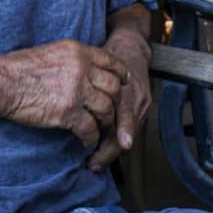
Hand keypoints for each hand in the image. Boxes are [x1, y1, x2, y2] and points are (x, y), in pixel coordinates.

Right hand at [0, 40, 128, 147]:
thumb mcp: (51, 53)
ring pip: (106, 109)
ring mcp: (77, 90)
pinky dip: (90, 137)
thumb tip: (84, 68)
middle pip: (113, 87)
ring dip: (105, 123)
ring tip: (100, 129)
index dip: (120, 73)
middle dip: (115, 102)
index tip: (124, 82)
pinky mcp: (68, 112)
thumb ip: (72, 60)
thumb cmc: (19, 69)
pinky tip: (86, 141)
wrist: (2, 83)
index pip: (110, 61)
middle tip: (111, 113)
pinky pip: (90, 128)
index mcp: (78, 51)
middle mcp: (82, 68)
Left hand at [86, 27, 151, 171]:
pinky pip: (127, 129)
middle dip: (107, 154)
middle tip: (91, 166)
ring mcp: (142, 107)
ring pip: (126, 136)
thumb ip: (88, 86)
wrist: (132, 47)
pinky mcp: (141, 109)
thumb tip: (70, 110)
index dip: (107, 147)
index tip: (93, 159)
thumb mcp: (98, 66)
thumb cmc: (111, 55)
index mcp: (128, 94)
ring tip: (94, 163)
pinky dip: (115, 140)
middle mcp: (138, 103)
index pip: (121, 127)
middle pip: (124, 137)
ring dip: (110, 150)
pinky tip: (102, 149)